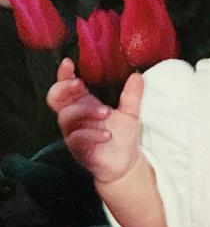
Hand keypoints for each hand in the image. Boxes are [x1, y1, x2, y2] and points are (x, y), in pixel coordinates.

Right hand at [47, 58, 142, 183]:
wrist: (125, 163)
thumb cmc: (122, 135)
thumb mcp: (130, 112)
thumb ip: (132, 95)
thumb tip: (137, 75)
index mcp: (83, 104)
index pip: (65, 86)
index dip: (63, 75)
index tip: (68, 63)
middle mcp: (75, 117)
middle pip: (56, 98)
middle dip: (65, 88)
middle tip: (80, 84)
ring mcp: (73, 133)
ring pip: (66, 117)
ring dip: (85, 112)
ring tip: (106, 113)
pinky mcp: (78, 149)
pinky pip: (76, 139)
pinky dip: (91, 135)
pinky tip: (107, 135)